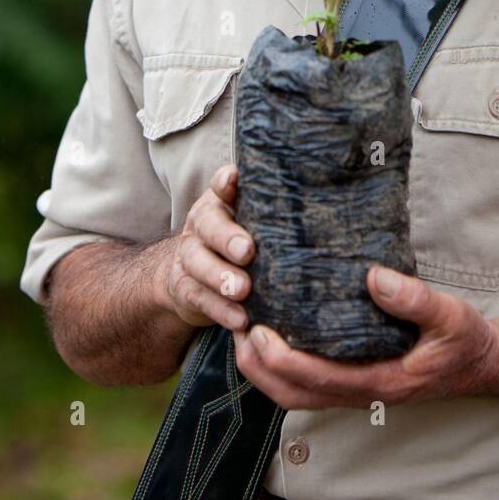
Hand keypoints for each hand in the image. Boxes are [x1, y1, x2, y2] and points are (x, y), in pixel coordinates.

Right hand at [155, 163, 253, 332]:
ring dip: (221, 277)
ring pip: (199, 264)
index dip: (225, 183)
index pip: (220, 187)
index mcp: (219, 203)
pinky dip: (220, 310)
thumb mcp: (251, 223)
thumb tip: (314, 198)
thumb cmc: (237, 242)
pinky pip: (200, 298)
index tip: (232, 180)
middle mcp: (200, 226)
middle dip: (227, 238)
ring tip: (243, 290)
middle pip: (208, 226)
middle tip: (248, 252)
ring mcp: (189, 257)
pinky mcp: (185, 289)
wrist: (192, 274)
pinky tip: (241, 319)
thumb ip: (269, 211)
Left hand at [233, 265, 498, 409]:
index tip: (257, 332)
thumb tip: (373, 277)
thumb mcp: (451, 315)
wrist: (482, 363)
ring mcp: (357, 391)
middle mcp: (362, 394)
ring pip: (297, 395)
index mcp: (379, 383)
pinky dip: (284, 368)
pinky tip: (277, 336)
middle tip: (237, 330)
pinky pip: (310, 383)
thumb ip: (415, 299)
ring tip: (245, 333)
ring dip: (265, 371)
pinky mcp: (357, 380)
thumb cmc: (465, 341)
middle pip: (294, 397)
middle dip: (258, 370)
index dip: (281, 361)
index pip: (316, 381)